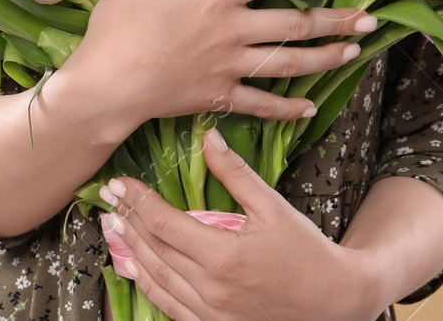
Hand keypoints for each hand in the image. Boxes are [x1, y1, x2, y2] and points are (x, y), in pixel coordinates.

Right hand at [61, 0, 376, 135]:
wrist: (102, 88)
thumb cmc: (116, 26)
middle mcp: (232, 33)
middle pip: (295, 24)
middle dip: (336, 19)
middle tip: (370, 16)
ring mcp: (229, 69)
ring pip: (289, 65)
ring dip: (325, 58)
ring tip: (354, 51)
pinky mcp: (219, 98)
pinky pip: (262, 105)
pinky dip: (288, 108)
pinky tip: (309, 107)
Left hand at [101, 126, 380, 320]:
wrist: (334, 302)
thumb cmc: (307, 253)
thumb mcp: (274, 208)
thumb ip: (236, 174)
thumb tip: (209, 138)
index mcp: (224, 255)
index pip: (164, 223)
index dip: (137, 201)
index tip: (118, 182)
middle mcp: (211, 287)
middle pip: (154, 249)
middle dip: (127, 220)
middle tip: (108, 198)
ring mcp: (210, 312)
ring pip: (156, 278)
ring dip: (130, 251)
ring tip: (113, 226)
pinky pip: (168, 306)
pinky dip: (147, 284)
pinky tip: (134, 268)